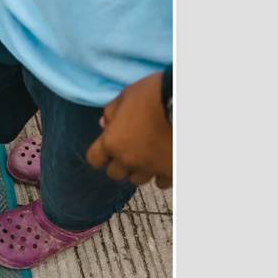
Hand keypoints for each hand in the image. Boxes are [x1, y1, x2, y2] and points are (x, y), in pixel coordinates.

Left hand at [86, 71, 172, 187]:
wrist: (183, 105)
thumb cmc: (152, 95)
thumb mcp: (127, 95)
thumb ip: (112, 112)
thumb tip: (104, 124)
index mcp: (112, 142)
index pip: (94, 159)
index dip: (99, 154)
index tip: (107, 147)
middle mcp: (128, 160)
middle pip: (115, 173)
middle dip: (119, 163)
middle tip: (129, 150)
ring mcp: (149, 168)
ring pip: (137, 179)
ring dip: (139, 169)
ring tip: (147, 157)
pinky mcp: (169, 172)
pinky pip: (160, 182)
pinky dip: (160, 174)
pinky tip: (163, 163)